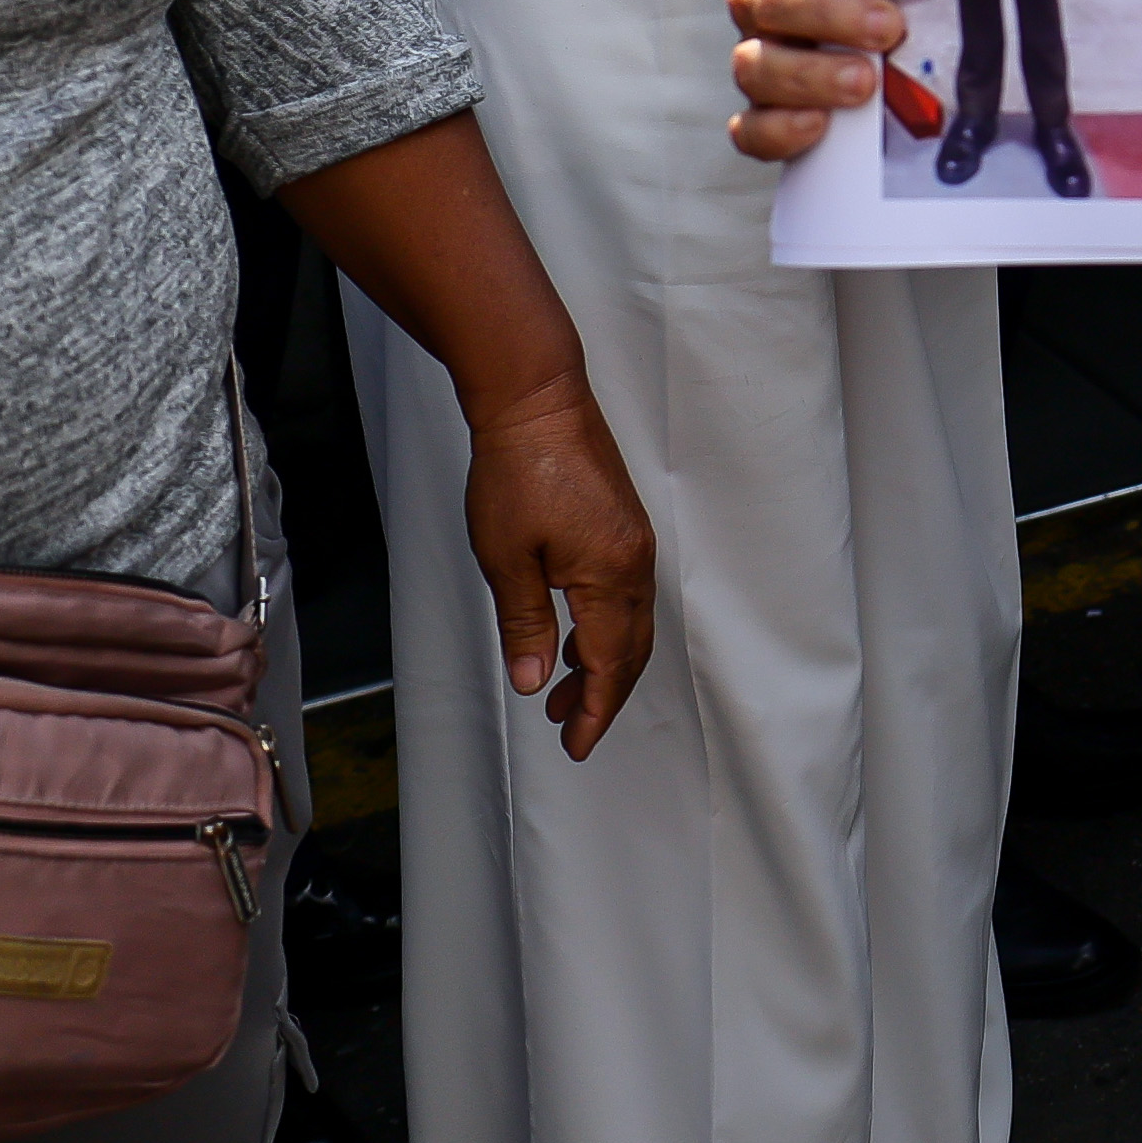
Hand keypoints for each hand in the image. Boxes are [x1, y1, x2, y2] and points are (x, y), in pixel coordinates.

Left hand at [457, 373, 656, 759]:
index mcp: (609, 575)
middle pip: (631, 649)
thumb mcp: (507, 558)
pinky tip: (572, 634)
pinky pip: (626, 594)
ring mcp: (634, 541)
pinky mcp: (623, 525)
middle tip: (567, 727)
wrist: (536, 398)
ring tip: (560, 689)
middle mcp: (634, 562)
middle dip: (602, 695)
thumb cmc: (517, 470)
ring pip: (631, 623)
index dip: (594, 709)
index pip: (609, 662)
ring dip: (602, 662)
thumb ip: (526, 624)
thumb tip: (534, 682)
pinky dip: (605, 628)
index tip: (575, 744)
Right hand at [726, 0, 902, 161]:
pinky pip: (748, 128)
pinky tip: (818, 126)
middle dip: (831, 15)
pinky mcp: (760, 113)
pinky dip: (778, 129)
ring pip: (755, 65)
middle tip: (886, 27)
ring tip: (864, 83)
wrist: (876, 54)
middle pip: (771, 2)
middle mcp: (763, 0)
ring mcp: (757, 57)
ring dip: (810, 74)